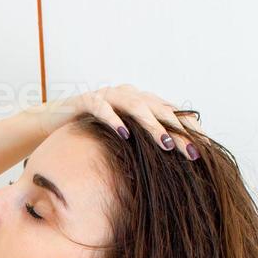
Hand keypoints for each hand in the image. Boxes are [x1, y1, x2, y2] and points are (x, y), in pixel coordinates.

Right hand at [27, 84, 204, 158]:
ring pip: (136, 106)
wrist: (52, 123)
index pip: (171, 112)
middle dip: (177, 131)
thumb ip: (142, 144)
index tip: (206, 147)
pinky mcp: (86, 100)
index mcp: (140, 102)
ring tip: (165, 144)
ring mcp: (108, 95)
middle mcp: (128, 94)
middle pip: (160, 109)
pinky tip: (125, 134)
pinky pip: (103, 108)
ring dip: (152, 125)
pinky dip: (114, 120)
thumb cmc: (90, 135)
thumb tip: (171, 164)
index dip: (189, 128)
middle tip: (192, 152)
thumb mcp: (122, 140)